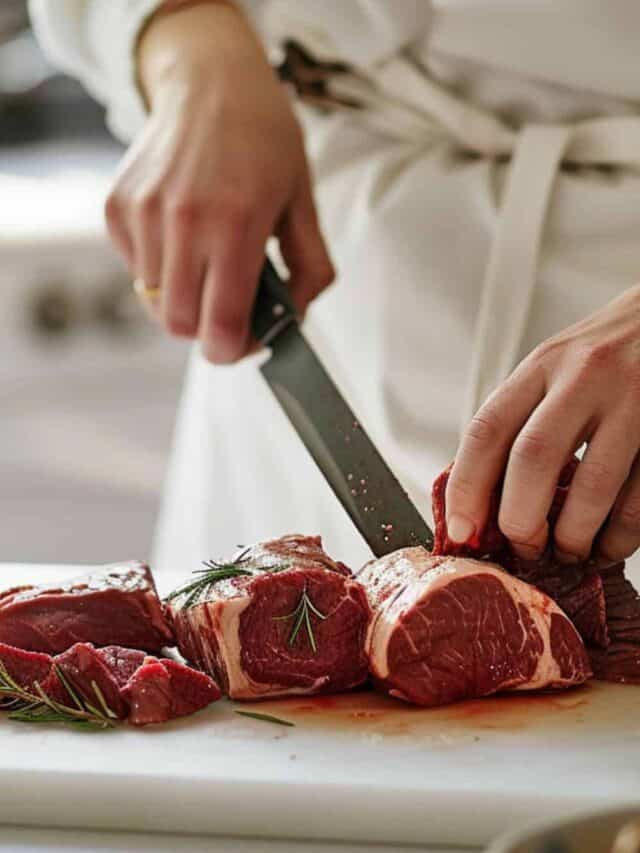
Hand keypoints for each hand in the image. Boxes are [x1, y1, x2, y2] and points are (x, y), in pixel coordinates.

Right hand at [105, 2, 332, 362]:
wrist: (211, 81)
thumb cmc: (265, 141)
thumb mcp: (303, 202)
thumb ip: (310, 270)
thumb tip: (294, 322)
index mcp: (236, 224)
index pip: (218, 326)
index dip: (232, 351)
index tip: (244, 343)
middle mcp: (183, 221)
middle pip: (177, 325)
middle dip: (205, 330)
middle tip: (229, 309)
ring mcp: (144, 213)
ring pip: (152, 300)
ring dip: (182, 297)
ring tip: (208, 261)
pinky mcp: (117, 207)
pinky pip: (135, 269)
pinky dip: (159, 269)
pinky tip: (183, 236)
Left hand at [446, 285, 639, 562]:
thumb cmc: (613, 349)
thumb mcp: (560, 363)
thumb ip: (525, 414)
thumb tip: (484, 494)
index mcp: (544, 364)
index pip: (488, 429)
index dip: (466, 487)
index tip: (462, 530)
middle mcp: (584, 376)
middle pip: (533, 458)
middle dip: (521, 519)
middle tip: (523, 547)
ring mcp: (632, 399)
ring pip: (594, 486)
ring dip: (574, 535)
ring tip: (568, 552)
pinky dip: (621, 535)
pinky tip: (610, 546)